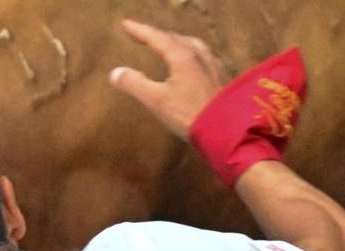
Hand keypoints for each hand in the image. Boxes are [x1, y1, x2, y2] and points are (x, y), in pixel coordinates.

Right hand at [110, 19, 230, 137]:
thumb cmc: (190, 115)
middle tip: (143, 34)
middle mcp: (199, 55)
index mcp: (182, 56)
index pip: (156, 37)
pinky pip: (203, 57)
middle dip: (158, 35)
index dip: (140, 30)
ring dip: (176, 42)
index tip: (126, 24)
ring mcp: (214, 65)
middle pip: (175, 38)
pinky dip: (191, 53)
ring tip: (167, 44)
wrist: (229, 132)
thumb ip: (135, 84)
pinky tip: (193, 63)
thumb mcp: (157, 101)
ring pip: (192, 45)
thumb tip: (116, 73)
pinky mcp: (223, 78)